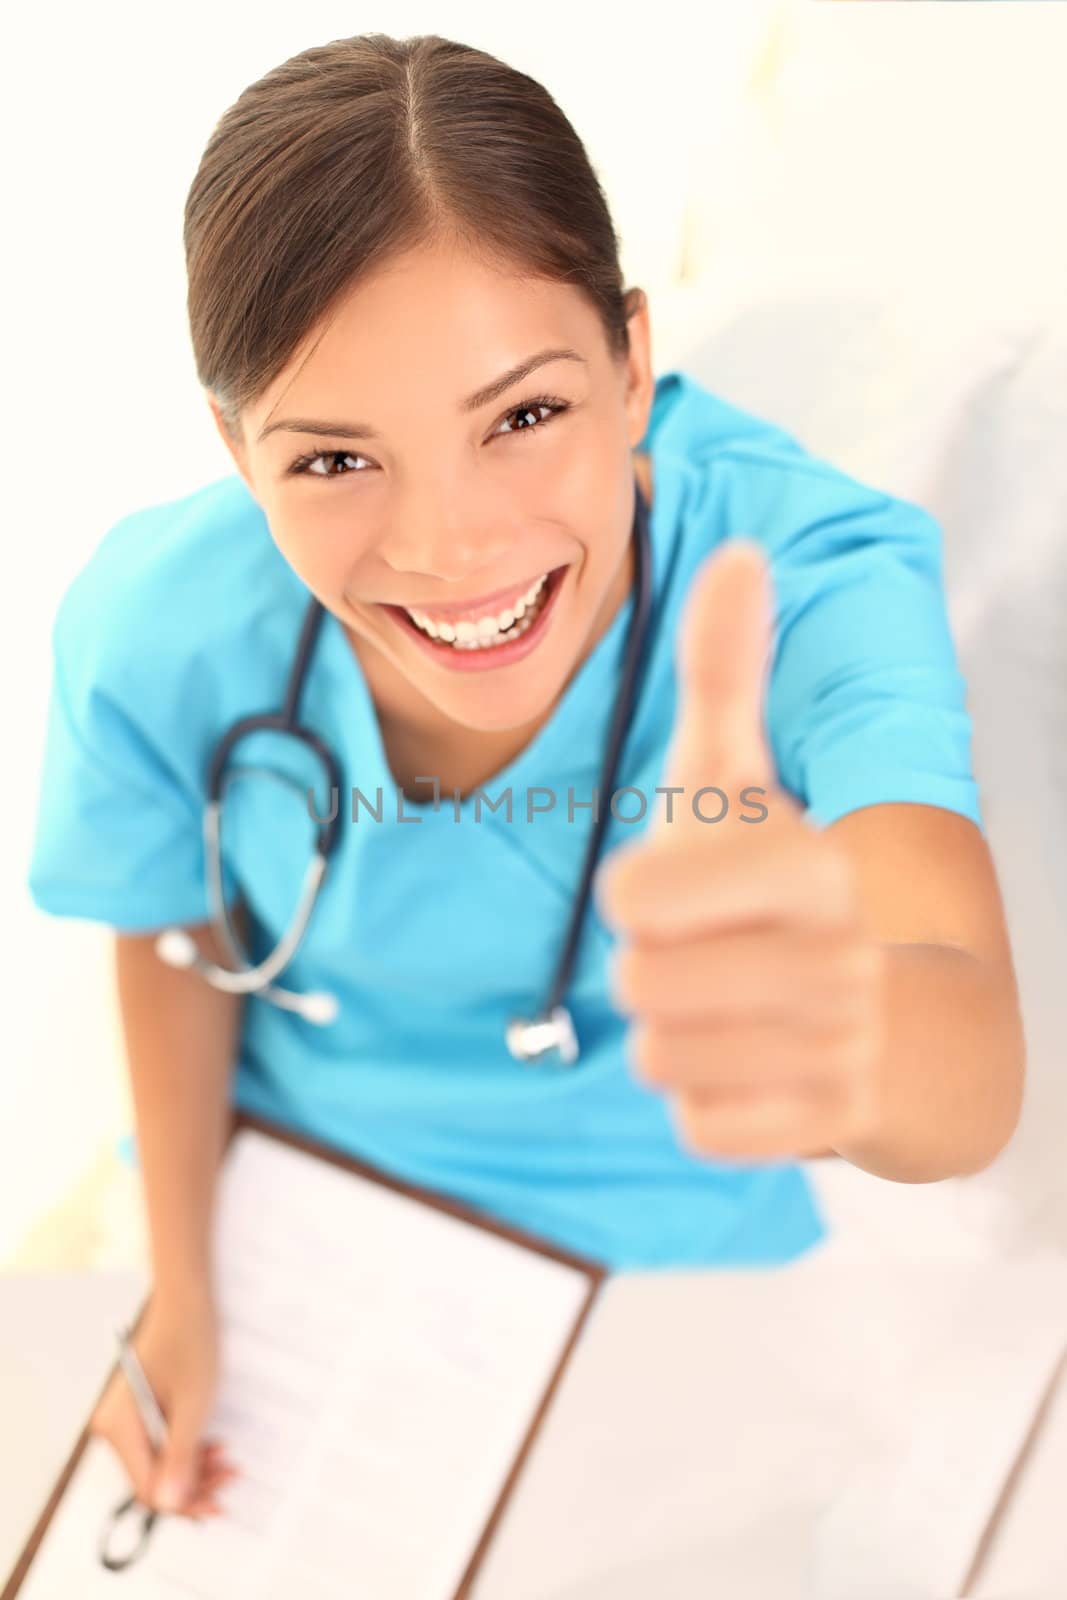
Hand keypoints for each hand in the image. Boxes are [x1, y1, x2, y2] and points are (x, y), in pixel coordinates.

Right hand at [89, 1285, 239, 1518]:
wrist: (187, 1300)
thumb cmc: (191, 1342)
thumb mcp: (193, 1405)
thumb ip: (180, 1456)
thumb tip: (170, 1504)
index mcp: (118, 1427)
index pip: (146, 1486)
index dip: (182, 1502)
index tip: (216, 1504)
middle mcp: (114, 1427)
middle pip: (152, 1477)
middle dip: (193, 1484)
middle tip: (230, 1478)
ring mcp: (127, 1420)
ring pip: (159, 1463)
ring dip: (194, 1468)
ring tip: (228, 1462)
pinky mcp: (141, 1413)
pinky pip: (162, 1444)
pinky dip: (188, 1450)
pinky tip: (213, 1448)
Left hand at [594, 538, 887, 1161]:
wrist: (904, 1019)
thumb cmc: (786, 885)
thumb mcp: (744, 781)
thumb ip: (726, 674)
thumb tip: (739, 550)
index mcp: (812, 864)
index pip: (638, 894)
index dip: (636, 893)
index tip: (671, 888)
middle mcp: (838, 955)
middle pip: (639, 982)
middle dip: (650, 971)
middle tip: (704, 955)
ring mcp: (839, 1046)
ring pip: (662, 1057)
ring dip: (674, 1035)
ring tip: (728, 1007)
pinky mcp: (826, 1123)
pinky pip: (699, 1126)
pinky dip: (706, 1102)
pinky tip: (750, 1065)